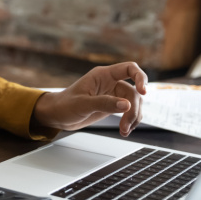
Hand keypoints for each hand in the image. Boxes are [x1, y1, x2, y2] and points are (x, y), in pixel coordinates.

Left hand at [32, 62, 147, 136]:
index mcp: (102, 75)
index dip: (140, 77)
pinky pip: (129, 111)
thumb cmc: (64, 105)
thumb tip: (126, 105)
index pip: (129, 68)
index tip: (143, 92)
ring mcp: (112, 94)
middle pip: (134, 92)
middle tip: (125, 125)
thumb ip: (104, 103)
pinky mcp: (112, 106)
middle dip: (133, 109)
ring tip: (124, 131)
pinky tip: (125, 130)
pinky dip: (130, 121)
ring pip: (134, 103)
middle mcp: (110, 83)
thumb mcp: (83, 104)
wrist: (57, 116)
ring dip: (133, 117)